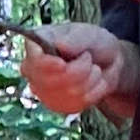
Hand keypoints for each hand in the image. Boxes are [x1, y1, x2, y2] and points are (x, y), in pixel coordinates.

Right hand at [18, 22, 137, 118]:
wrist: (107, 63)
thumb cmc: (93, 43)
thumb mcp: (88, 34)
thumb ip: (74, 39)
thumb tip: (59, 44)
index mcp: (36, 46)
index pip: (33, 60)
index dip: (46, 65)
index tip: (62, 64)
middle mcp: (33, 69)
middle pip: (49, 80)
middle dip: (78, 70)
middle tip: (88, 58)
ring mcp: (42, 90)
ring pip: (67, 93)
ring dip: (90, 80)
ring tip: (93, 69)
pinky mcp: (55, 105)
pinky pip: (76, 104)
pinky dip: (93, 93)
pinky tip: (93, 83)